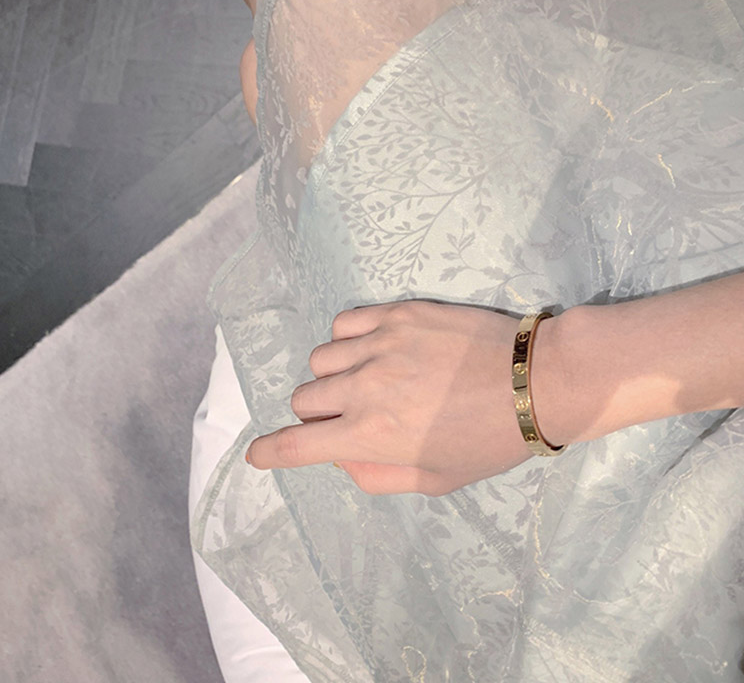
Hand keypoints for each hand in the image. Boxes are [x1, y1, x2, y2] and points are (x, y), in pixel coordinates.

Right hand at [245, 299, 552, 495]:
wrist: (536, 381)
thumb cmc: (489, 439)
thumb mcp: (436, 479)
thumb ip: (377, 474)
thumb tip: (341, 456)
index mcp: (371, 434)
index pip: (297, 444)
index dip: (270, 452)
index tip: (257, 454)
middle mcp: (364, 387)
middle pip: (305, 397)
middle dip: (319, 414)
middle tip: (352, 414)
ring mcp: (379, 344)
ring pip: (320, 358)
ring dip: (333, 375)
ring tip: (368, 377)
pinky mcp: (397, 313)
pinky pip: (344, 323)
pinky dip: (348, 340)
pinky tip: (374, 347)